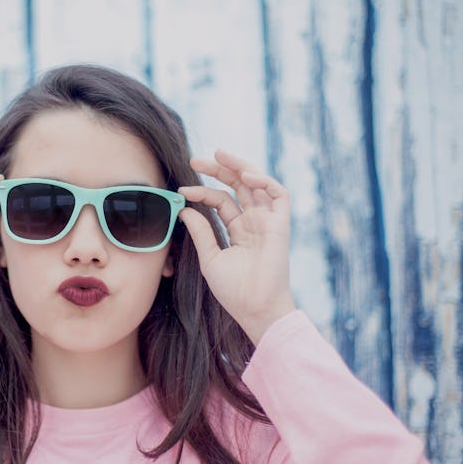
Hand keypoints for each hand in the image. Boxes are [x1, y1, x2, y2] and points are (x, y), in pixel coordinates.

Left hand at [178, 150, 294, 343]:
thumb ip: (200, 232)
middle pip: (238, 186)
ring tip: (219, 154)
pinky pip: (280, 195)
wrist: (254, 309)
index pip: (220, 201)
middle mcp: (254, 222)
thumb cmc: (233, 291)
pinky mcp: (281, 225)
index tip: (181, 191)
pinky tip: (245, 176)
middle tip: (195, 159)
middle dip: (218, 169)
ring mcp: (267, 222)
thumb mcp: (209, 258)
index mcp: (238, 230)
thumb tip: (184, 209)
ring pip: (256, 183)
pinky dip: (265, 181)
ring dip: (239, 166)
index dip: (202, 192)